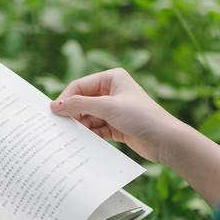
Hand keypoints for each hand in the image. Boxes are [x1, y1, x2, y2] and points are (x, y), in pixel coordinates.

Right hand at [50, 68, 182, 162]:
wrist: (165, 140)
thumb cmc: (141, 117)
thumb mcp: (107, 107)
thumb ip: (80, 105)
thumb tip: (55, 105)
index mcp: (112, 78)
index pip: (80, 86)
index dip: (66, 99)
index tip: (54, 113)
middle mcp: (112, 91)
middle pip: (82, 101)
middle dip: (73, 114)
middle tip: (61, 127)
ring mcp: (114, 109)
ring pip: (88, 116)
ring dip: (81, 126)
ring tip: (73, 136)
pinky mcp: (116, 126)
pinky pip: (96, 128)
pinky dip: (89, 134)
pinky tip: (84, 142)